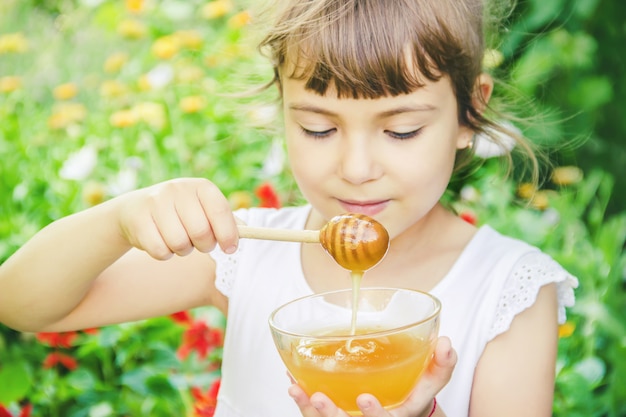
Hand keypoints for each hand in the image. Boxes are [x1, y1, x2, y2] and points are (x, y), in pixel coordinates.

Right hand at [115, 178, 238, 258]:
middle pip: (201, 232)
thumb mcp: (204, 210)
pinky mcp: (138, 219)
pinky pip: (160, 251)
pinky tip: (160, 241)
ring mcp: (156, 202)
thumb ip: (226, 221)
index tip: (230, 249)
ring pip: (180, 244)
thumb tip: (247, 232)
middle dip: (204, 246)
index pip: (220, 211)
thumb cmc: (181, 214)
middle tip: (198, 243)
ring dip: (182, 250)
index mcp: (201, 187)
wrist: (135, 210)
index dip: (228, 234)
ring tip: (177, 239)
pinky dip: (164, 254)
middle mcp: (179, 189)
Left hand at [289, 336, 455, 416]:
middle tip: (319, 398)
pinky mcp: (332, 416)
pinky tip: (293, 381)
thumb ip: (441, 365)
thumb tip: (447, 343)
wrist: (399, 407)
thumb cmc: (413, 393)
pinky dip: (302, 400)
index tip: (364, 398)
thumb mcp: (430, 382)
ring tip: (295, 389)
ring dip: (307, 409)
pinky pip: (313, 415)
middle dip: (330, 416)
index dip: (374, 415)